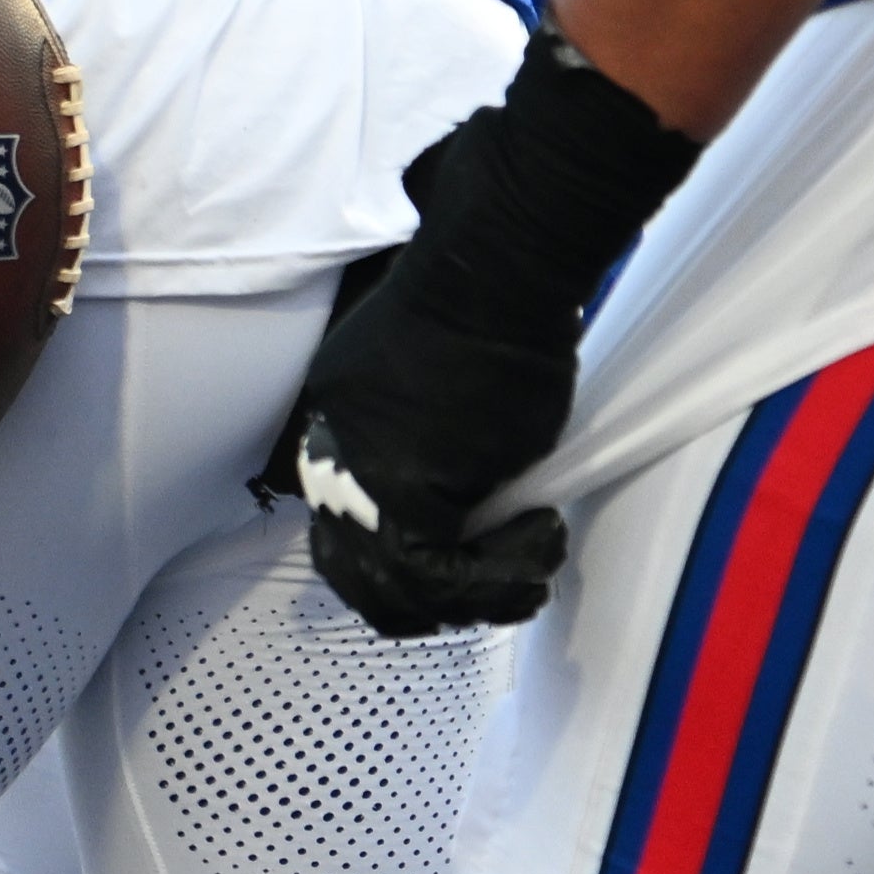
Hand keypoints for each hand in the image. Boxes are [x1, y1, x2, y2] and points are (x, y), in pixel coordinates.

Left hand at [291, 246, 576, 637]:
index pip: (339, 528)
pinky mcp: (404, 495)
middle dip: (425, 601)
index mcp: (334, 422)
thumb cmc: (489, 307)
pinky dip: (500, 575)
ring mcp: (360, 479)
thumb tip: (464, 500)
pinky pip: (444, 575)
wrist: (496, 272)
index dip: (393, 566)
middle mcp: (331, 456)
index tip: (456, 569)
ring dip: (480, 591)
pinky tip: (542, 537)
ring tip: (533, 565)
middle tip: (494, 590)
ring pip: (400, 586)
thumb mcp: (439, 380)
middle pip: (352, 572)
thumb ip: (428, 440)